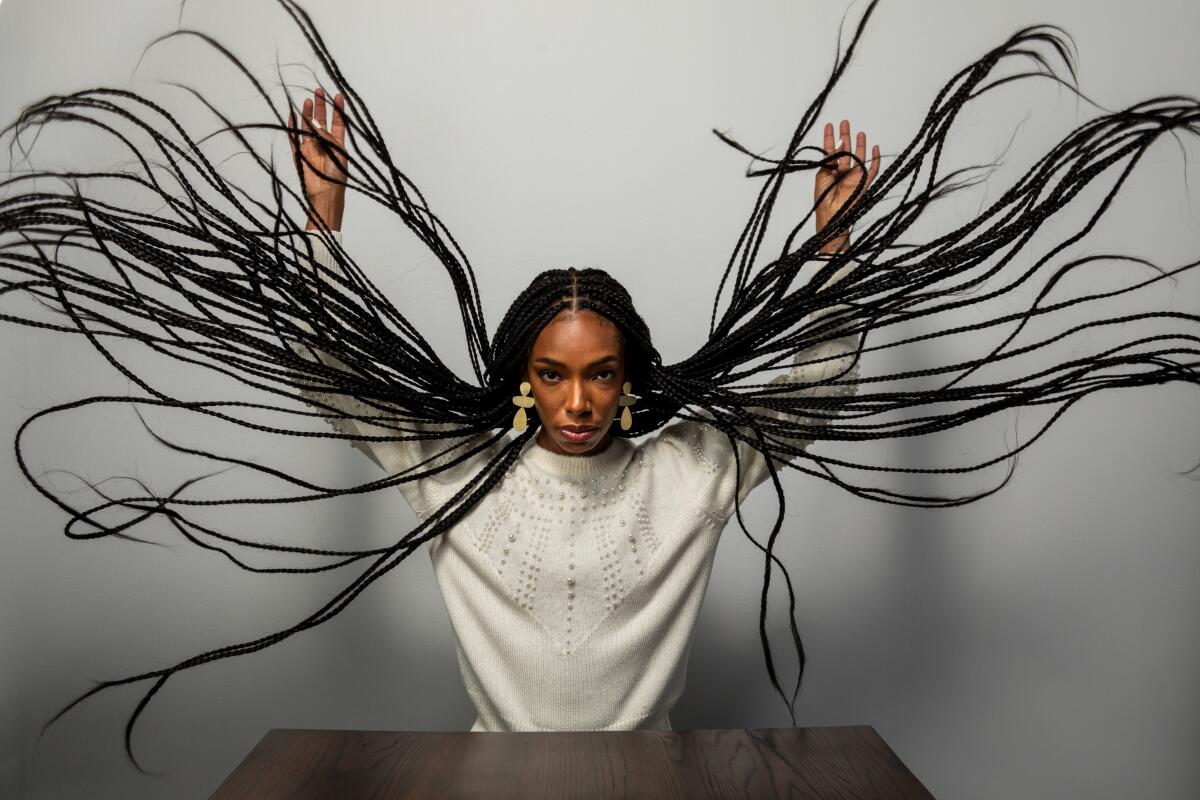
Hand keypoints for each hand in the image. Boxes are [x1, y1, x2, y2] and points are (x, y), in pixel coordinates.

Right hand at [287, 87, 348, 231]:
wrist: (326, 194)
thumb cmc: (337, 177)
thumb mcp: (339, 155)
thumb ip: (329, 139)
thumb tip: (317, 125)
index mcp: (337, 144)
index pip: (338, 122)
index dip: (338, 109)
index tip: (338, 95)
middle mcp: (323, 144)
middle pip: (321, 120)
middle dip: (320, 106)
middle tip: (318, 91)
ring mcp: (310, 148)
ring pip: (307, 126)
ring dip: (307, 113)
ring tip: (307, 100)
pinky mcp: (299, 154)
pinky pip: (293, 137)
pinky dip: (292, 126)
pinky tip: (292, 114)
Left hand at [814, 119, 879, 252]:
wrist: (832, 216)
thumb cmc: (823, 200)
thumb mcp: (822, 176)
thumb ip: (830, 160)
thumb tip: (837, 143)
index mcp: (830, 171)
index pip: (831, 151)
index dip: (830, 138)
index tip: (829, 125)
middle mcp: (843, 172)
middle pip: (846, 150)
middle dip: (845, 135)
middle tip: (844, 122)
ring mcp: (854, 177)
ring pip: (859, 157)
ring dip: (859, 144)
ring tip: (858, 131)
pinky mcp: (864, 183)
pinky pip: (872, 169)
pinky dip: (875, 159)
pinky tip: (875, 147)